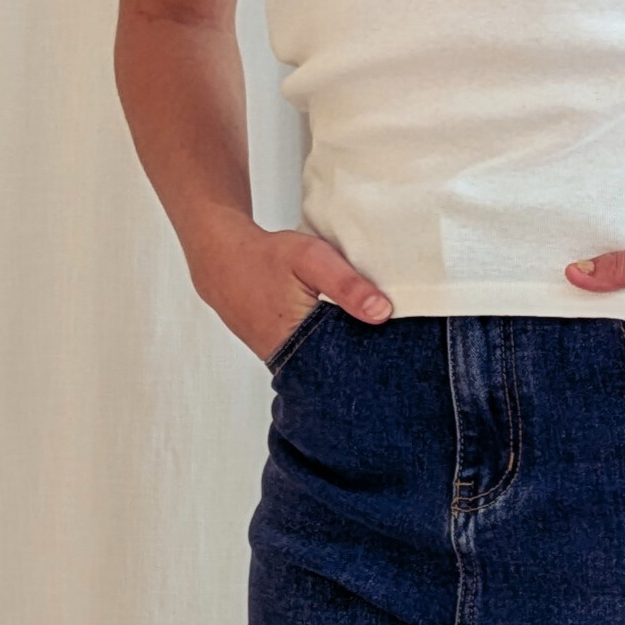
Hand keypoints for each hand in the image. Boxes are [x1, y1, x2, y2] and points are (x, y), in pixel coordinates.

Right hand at [186, 216, 393, 362]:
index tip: (401, 346)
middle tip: (395, 341)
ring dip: (347, 347)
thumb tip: (383, 313)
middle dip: (365, 354)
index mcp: (299, 342)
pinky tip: (346, 326)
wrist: (223, 260)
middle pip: (339, 366)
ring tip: (375, 332)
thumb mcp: (312, 259)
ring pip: (326, 361)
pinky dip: (330, 341)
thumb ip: (347, 285)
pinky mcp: (280, 349)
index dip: (375, 353)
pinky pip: (313, 353)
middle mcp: (290, 359)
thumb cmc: (267, 257)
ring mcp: (283, 357)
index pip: (349, 363)